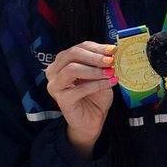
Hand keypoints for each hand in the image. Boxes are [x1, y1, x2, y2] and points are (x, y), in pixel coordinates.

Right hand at [44, 41, 116, 156]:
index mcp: (62, 61)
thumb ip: (102, 63)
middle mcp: (54, 71)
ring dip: (94, 70)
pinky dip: (97, 84)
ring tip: (111, 72)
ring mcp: (55, 86)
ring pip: (72, 69)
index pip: (78, 48)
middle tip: (111, 60)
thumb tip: (112, 50)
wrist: (92, 119)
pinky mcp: (61, 99)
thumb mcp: (100, 74)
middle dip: (94, 56)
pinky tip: (109, 83)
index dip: (96, 47)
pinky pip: (79, 88)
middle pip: (72, 54)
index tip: (113, 50)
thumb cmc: (95, 95)